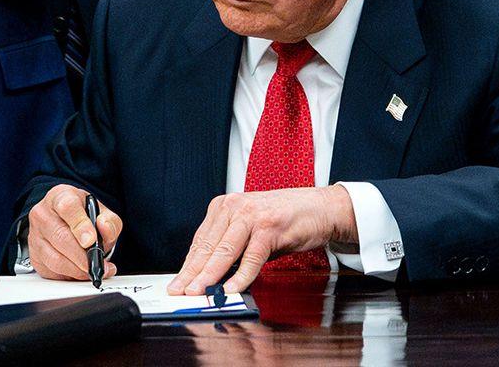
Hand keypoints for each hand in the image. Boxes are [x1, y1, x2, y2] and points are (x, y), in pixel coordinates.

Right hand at [28, 184, 123, 281]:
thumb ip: (109, 221)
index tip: (91, 240)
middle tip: (98, 263)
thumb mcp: (101, 212)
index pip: (67, 207)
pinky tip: (80, 272)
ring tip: (93, 270)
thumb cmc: (82, 216)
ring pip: (54, 258)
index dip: (80, 225)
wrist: (64, 221)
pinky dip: (69, 276)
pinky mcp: (34, 256)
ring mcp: (35, 236)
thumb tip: (105, 228)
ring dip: (77, 269)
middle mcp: (43, 214)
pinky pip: (51, 271)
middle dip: (82, 256)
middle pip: (60, 237)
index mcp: (60, 196)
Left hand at [167, 186, 355, 295]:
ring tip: (198, 292)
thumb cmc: (284, 220)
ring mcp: (252, 215)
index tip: (178, 284)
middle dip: (192, 274)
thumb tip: (211, 278)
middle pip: (208, 246)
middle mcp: (235, 206)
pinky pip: (252, 257)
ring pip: (225, 251)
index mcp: (225, 206)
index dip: (188, 266)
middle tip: (180, 292)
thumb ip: (232, 249)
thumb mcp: (251, 230)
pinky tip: (231, 289)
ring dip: (210, 275)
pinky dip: (241, 276)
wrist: (320, 207)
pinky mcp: (270, 227)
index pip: (200, 241)